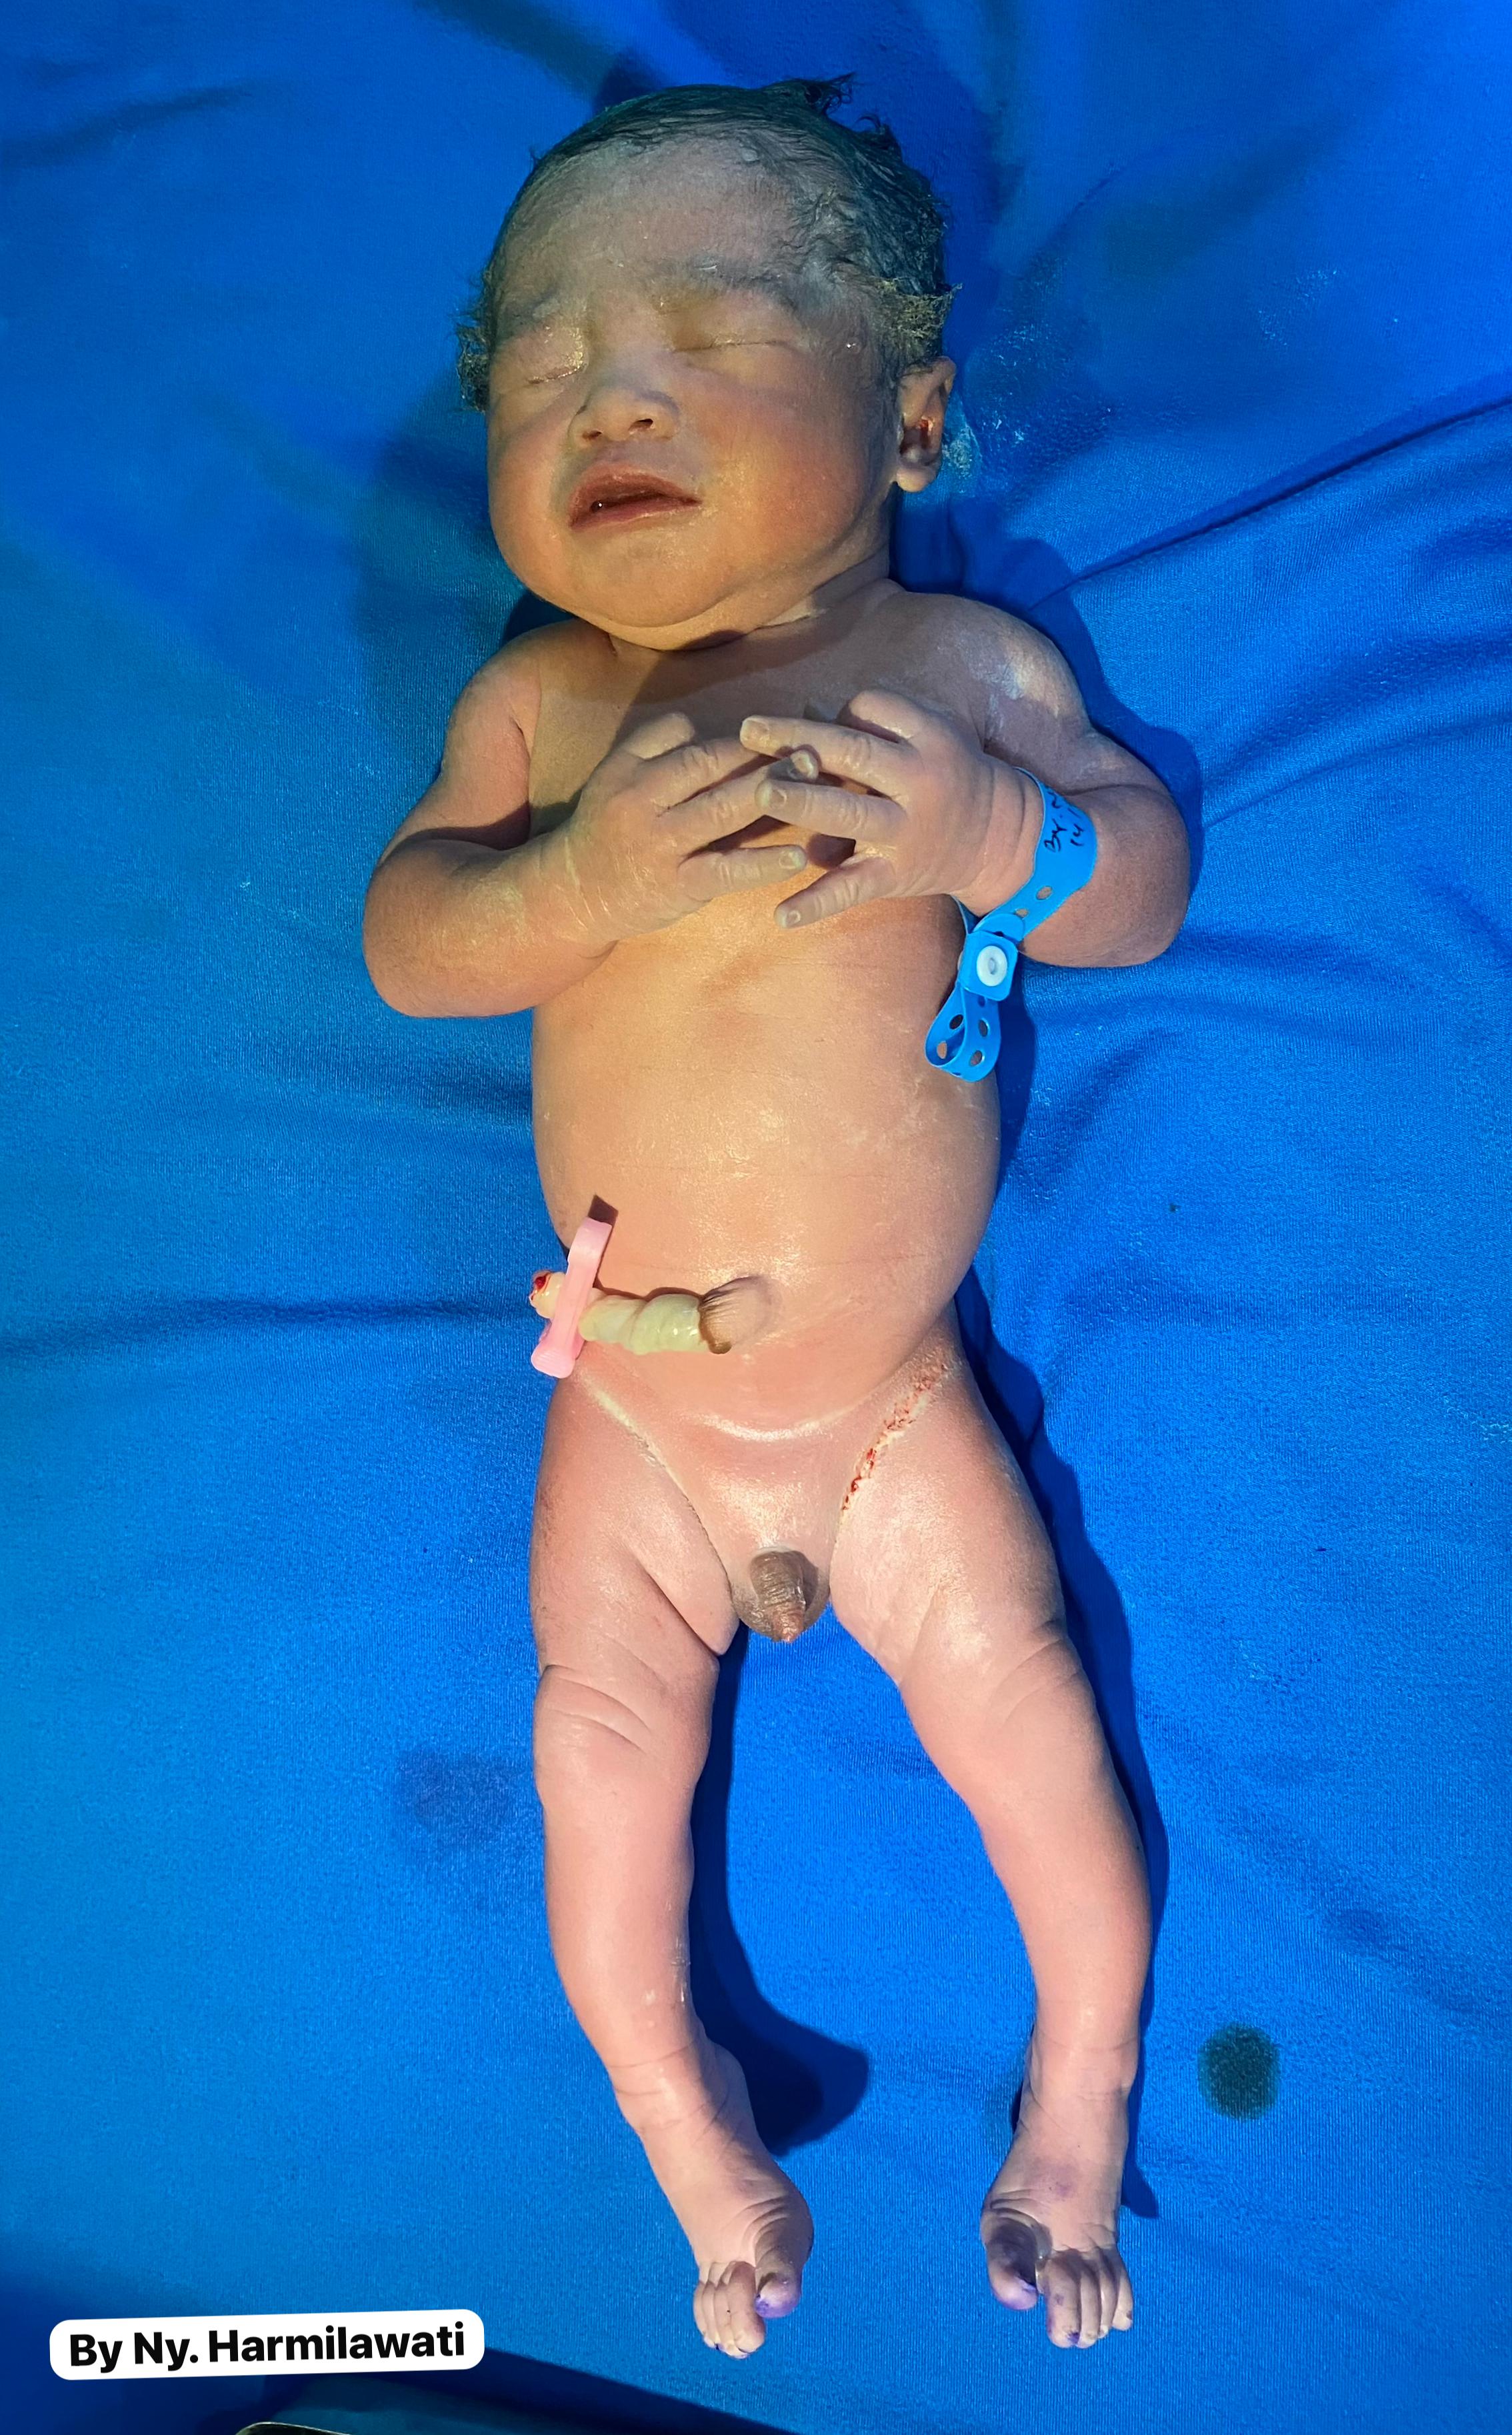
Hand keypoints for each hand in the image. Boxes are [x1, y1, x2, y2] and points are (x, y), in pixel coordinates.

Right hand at [558, 712, 810, 945]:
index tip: (787, 733)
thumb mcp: (617, 775)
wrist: (575, 893)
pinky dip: (763, 864)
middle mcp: (643, 803)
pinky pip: (726, 871)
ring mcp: (661, 846)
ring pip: (722, 813)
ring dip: (772, 795)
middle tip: (814, 750)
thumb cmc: (609, 828)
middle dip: (765, 758)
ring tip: (816, 784)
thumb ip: (658, 744)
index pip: (696, 746)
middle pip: (712, 770)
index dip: (745, 740)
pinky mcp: (677, 886)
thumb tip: (709, 726)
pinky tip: (796, 856)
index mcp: (632, 771)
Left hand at [736, 691, 1032, 926]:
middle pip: (854, 754)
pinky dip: (817, 903)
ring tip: (764, 794)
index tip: (815, 723)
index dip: (836, 712)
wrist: (1000, 838)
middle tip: (751, 730)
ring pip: (849, 813)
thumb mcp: (930, 737)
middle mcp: (917, 781)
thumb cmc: (949, 775)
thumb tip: (807, 711)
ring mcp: (904, 831)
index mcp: (927, 739)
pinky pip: (852, 888)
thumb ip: (878, 725)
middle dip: (801, 741)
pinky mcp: (895, 875)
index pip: (871, 710)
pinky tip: (782, 914)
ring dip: (805, 803)